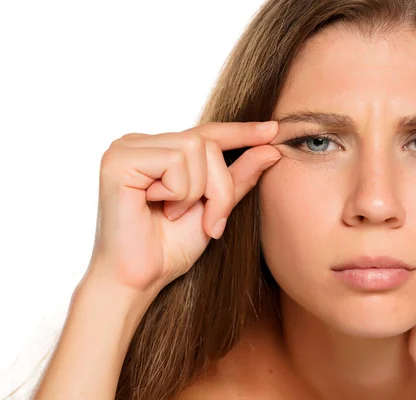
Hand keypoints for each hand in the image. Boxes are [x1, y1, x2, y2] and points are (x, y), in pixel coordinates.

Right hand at [86, 121, 281, 294]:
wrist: (140, 280)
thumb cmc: (170, 248)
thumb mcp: (215, 208)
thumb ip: (238, 176)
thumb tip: (271, 147)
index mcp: (158, 151)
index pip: (206, 133)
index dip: (241, 132)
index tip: (273, 129)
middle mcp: (139, 143)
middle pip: (206, 141)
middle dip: (219, 187)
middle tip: (208, 222)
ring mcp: (125, 148)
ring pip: (194, 148)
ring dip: (197, 192)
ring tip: (174, 215)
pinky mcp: (118, 161)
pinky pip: (174, 162)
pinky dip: (178, 193)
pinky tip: (155, 208)